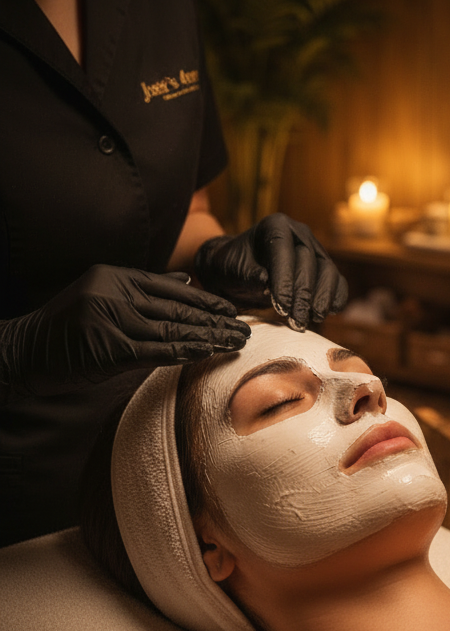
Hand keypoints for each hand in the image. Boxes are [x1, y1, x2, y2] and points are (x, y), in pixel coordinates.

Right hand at [0, 265, 250, 400]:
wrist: (24, 352)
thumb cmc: (65, 330)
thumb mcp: (100, 297)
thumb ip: (142, 289)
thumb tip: (187, 282)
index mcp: (114, 277)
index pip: (170, 288)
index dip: (204, 300)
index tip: (230, 310)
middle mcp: (114, 293)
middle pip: (176, 308)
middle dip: (214, 319)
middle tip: (243, 328)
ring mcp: (110, 320)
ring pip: (171, 329)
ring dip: (207, 337)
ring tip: (235, 342)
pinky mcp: (109, 348)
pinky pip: (156, 351)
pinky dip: (185, 352)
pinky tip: (208, 353)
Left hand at [194, 214, 347, 327]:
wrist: (240, 269)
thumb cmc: (234, 267)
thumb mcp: (233, 269)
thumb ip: (248, 274)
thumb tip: (265, 281)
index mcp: (275, 225)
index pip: (283, 249)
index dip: (284, 279)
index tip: (281, 307)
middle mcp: (299, 233)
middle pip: (308, 262)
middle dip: (303, 295)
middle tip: (296, 321)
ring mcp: (315, 248)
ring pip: (328, 271)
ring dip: (322, 298)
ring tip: (313, 320)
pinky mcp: (324, 266)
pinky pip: (337, 280)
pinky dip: (336, 296)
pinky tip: (331, 313)